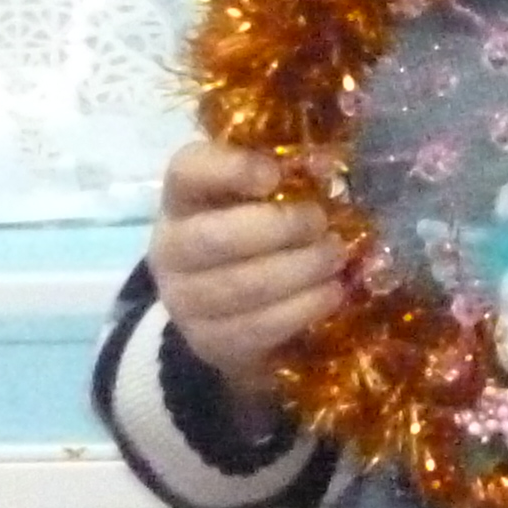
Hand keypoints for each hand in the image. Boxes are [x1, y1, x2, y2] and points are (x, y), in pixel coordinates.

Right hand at [149, 137, 349, 410]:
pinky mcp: (209, 342)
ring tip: (336, 258)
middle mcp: (171, 248)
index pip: (188, 172)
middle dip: (280, 228)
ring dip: (301, 270)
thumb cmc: (249, 233)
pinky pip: (259, 327)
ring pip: (243, 286)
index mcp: (181, 197)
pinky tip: (332, 294)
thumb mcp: (253, 198)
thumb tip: (324, 165)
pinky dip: (303, 309)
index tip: (275, 174)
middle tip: (322, 223)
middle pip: (217, 237)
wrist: (223, 309)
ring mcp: (184, 300)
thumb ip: (280, 177)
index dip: (231, 170)